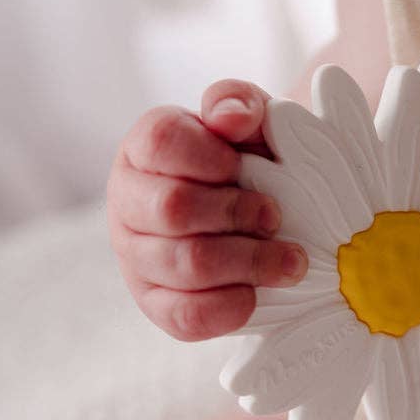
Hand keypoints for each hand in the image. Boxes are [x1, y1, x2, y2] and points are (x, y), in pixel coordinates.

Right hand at [107, 80, 308, 340]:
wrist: (264, 212)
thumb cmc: (250, 158)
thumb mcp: (251, 120)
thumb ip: (238, 103)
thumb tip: (230, 117)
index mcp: (145, 147)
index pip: (160, 142)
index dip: (210, 156)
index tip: (242, 166)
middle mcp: (129, 202)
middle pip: (174, 209)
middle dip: (237, 213)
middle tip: (276, 216)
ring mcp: (137, 258)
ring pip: (187, 265)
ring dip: (250, 262)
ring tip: (291, 260)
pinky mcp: (157, 305)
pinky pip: (187, 316)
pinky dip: (232, 306)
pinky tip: (260, 292)